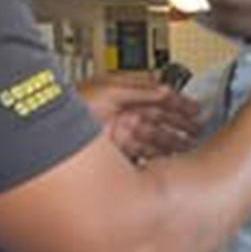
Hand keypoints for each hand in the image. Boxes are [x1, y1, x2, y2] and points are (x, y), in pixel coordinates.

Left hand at [79, 74, 201, 161]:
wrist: (50, 132)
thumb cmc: (71, 105)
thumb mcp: (108, 89)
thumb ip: (138, 88)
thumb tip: (164, 88)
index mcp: (122, 98)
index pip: (158, 100)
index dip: (179, 104)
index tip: (196, 110)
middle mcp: (122, 118)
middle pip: (159, 122)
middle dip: (181, 126)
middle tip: (199, 132)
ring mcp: (119, 138)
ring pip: (153, 142)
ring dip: (173, 145)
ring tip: (190, 150)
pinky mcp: (114, 157)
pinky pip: (142, 158)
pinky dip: (156, 160)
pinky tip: (168, 164)